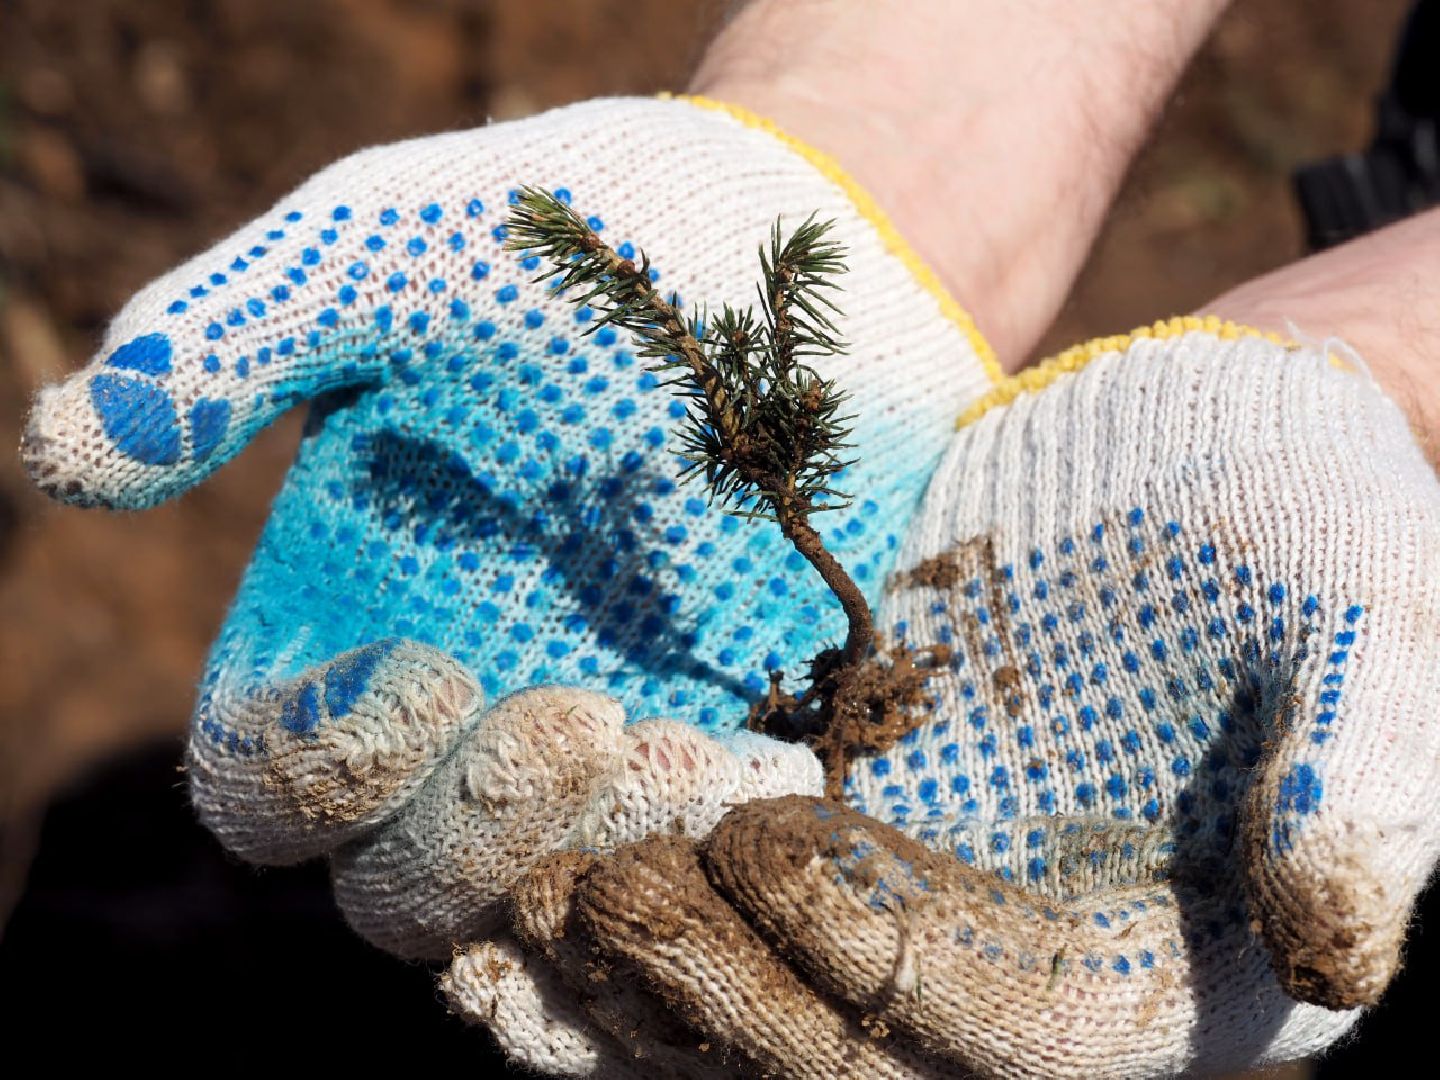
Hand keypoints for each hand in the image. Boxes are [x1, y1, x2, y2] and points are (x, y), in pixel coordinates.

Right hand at [20, 91, 1000, 955]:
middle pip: (395, 893)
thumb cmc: (577, 241)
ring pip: (548, 911)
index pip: (267, 788)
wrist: (791, 256)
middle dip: (464, 851)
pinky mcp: (731, 734)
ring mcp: (599, 729)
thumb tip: (61, 454)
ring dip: (594, 871)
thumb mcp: (390, 259)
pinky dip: (717, 858)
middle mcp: (463, 702)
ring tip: (683, 752)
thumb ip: (232, 345)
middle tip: (576, 716)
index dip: (321, 775)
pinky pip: (700, 867)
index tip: (431, 668)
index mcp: (345, 612)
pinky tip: (771, 778)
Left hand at [481, 267, 1439, 1076]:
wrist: (1203, 433)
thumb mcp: (1367, 626)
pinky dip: (611, 904)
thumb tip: (1339, 955)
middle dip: (714, 987)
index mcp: (1147, 965)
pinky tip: (497, 879)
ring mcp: (905, 894)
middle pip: (840, 1049)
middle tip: (590, 897)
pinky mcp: (828, 811)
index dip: (876, 956)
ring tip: (489, 933)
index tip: (759, 841)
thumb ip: (1358, 784)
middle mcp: (1010, 962)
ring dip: (619, 982)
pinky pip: (703, 894)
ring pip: (745, 997)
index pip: (1000, 1031)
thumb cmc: (1312, 513)